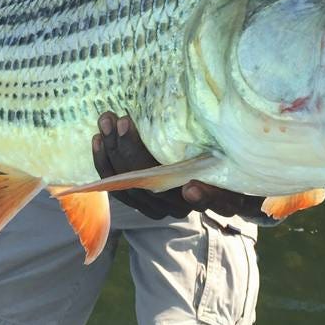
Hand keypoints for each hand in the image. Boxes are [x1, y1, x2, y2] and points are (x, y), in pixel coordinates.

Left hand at [92, 112, 264, 219]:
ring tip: (107, 121)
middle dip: (132, 152)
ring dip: (114, 152)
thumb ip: (225, 138)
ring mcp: (159, 208)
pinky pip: (116, 188)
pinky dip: (104, 164)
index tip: (191, 187)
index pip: (215, 199)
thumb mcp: (226, 144)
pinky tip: (99, 140)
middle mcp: (184, 206)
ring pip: (131, 187)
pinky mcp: (139, 204)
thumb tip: (213, 116)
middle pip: (156, 186)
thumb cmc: (217, 152)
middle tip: (122, 120)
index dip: (204, 196)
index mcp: (216, 194)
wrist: (200, 175)